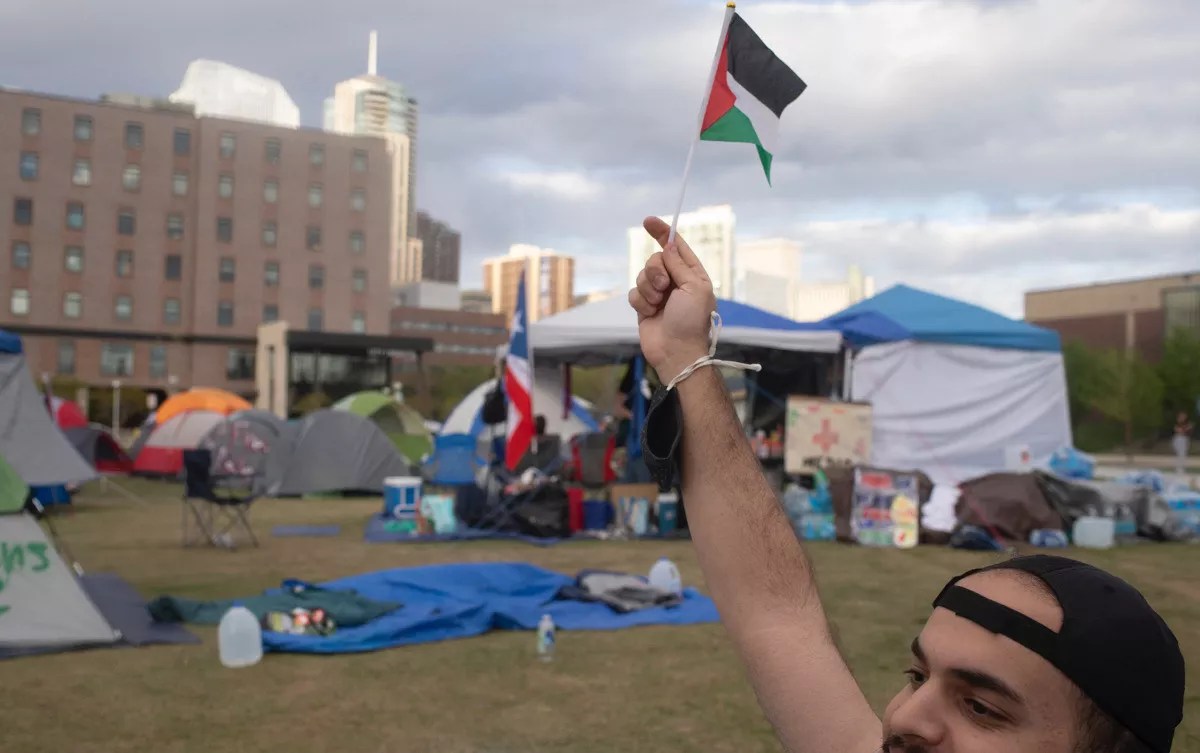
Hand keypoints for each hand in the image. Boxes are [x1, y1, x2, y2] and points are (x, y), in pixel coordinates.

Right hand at [628, 217, 716, 383]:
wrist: (676, 351)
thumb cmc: (691, 321)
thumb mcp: (693, 288)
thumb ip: (679, 264)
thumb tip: (668, 247)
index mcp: (693, 275)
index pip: (677, 247)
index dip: (663, 233)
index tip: (648, 221)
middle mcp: (676, 281)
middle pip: (655, 259)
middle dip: (655, 271)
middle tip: (663, 288)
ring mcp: (659, 294)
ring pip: (642, 275)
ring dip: (648, 289)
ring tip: (658, 305)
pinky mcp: (645, 306)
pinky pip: (634, 292)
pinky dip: (640, 302)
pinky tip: (650, 314)